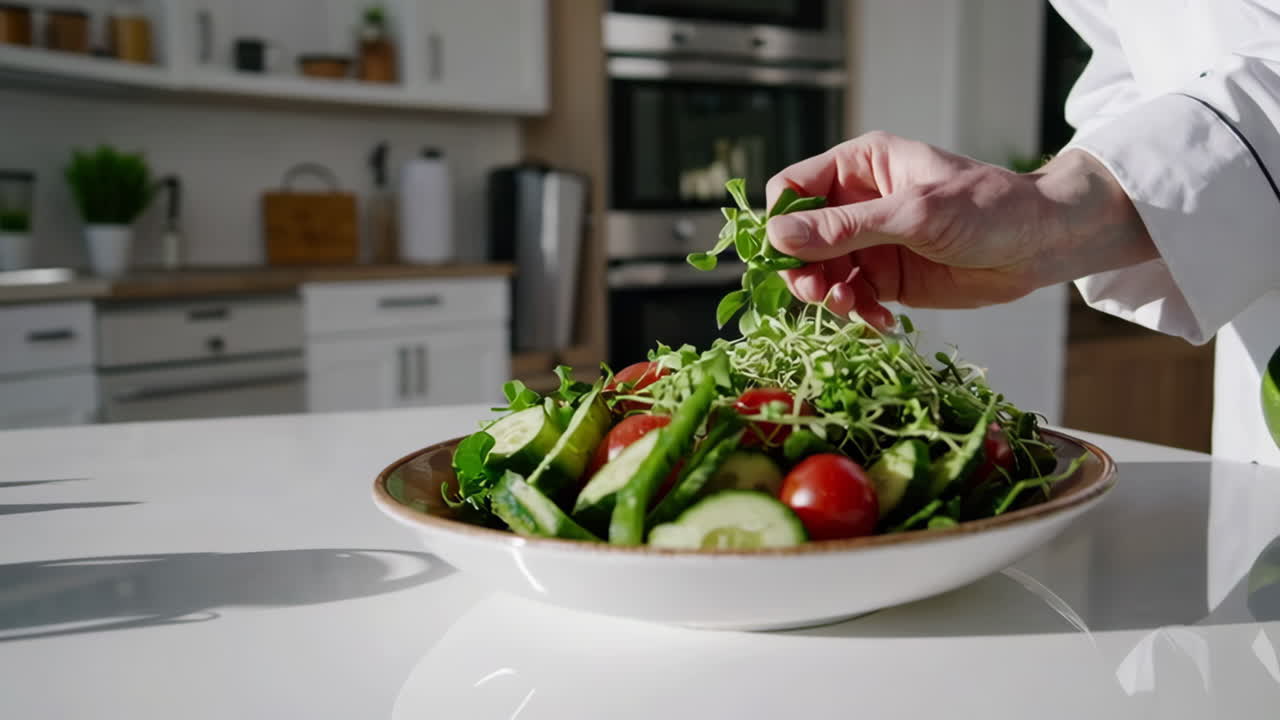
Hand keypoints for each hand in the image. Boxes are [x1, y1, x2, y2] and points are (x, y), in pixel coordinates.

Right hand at [764, 131, 1154, 328]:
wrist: (1040, 245)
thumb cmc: (987, 209)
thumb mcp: (913, 214)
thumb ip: (844, 228)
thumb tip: (777, 237)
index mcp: (860, 166)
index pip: (792, 188)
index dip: (781, 222)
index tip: (784, 255)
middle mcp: (857, 203)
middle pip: (798, 238)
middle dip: (802, 268)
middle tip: (818, 294)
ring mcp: (869, 243)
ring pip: (819, 273)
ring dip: (827, 296)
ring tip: (852, 309)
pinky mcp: (884, 278)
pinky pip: (849, 298)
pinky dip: (856, 313)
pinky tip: (880, 321)